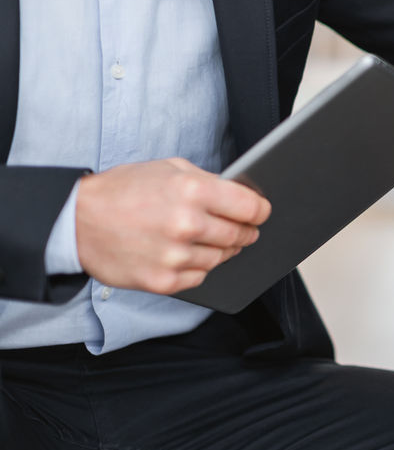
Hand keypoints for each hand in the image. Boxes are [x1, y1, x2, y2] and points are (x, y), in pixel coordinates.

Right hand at [76, 158, 271, 294]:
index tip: (261, 213)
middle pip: (240, 235)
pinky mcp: (163, 281)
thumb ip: (208, 181)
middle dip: (245, 231)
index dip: (260, 210)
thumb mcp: (168, 168)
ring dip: (221, 250)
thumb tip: (242, 196)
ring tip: (207, 239)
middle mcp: (186, 224)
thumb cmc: (124, 190)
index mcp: (192, 191)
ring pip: (222, 258)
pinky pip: (200, 276)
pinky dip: (198, 266)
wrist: (75, 221)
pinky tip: (185, 253)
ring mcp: (175, 256)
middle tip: (243, 229)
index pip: (250, 207)